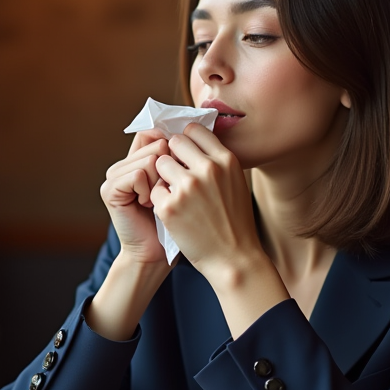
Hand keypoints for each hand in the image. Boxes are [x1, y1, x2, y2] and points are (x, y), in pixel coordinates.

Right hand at [99, 129, 171, 267]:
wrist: (157, 253)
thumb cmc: (176, 220)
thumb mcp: (180, 183)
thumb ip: (178, 156)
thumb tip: (190, 125)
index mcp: (137, 159)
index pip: (154, 133)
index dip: (171, 145)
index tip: (183, 165)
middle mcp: (122, 164)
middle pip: (156, 144)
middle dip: (170, 169)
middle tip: (165, 193)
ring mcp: (113, 175)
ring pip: (150, 158)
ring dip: (161, 182)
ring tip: (156, 201)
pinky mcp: (109, 189)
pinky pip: (138, 174)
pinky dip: (148, 190)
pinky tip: (146, 206)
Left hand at [151, 124, 287, 338]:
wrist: (234, 259)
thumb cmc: (234, 221)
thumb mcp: (235, 182)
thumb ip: (217, 160)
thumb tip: (195, 138)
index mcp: (225, 160)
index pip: (195, 130)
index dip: (186, 141)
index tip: (185, 154)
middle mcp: (207, 170)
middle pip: (174, 142)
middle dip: (172, 156)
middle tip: (177, 175)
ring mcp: (187, 188)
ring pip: (160, 164)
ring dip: (164, 177)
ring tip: (176, 195)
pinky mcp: (169, 207)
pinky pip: (154, 190)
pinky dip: (160, 200)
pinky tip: (174, 213)